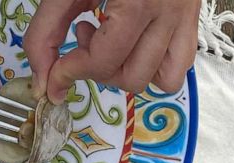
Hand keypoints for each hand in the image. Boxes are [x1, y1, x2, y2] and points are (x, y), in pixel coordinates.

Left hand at [24, 0, 197, 103]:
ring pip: (160, 80)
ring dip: (127, 72)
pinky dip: (155, 68)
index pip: (102, 60)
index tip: (52, 76)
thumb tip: (43, 74)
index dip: (69, 73)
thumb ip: (47, 27)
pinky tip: (134, 46)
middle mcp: (165, 11)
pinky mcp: (189, 20)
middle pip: (129, 76)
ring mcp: (182, 18)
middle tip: (82, 40)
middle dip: (97, 70)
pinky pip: (179, 66)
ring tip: (110, 41)